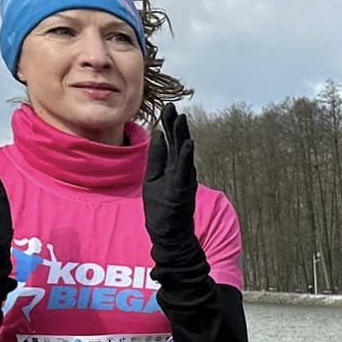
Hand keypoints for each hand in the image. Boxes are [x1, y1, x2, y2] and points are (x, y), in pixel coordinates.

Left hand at [144, 103, 200, 262]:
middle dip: (176, 125)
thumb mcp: (154, 178)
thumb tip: (158, 136)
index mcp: (174, 168)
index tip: (168, 108)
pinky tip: (187, 143)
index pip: (173, 143)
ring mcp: (183, 182)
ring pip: (184, 155)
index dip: (170, 126)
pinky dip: (187, 157)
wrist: (169, 235)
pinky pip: (184, 172)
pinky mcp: (181, 192)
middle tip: (173, 106)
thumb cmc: (162, 209)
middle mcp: (182, 173)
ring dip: (183, 136)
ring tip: (180, 119)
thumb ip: (157, 159)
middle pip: (180, 144)